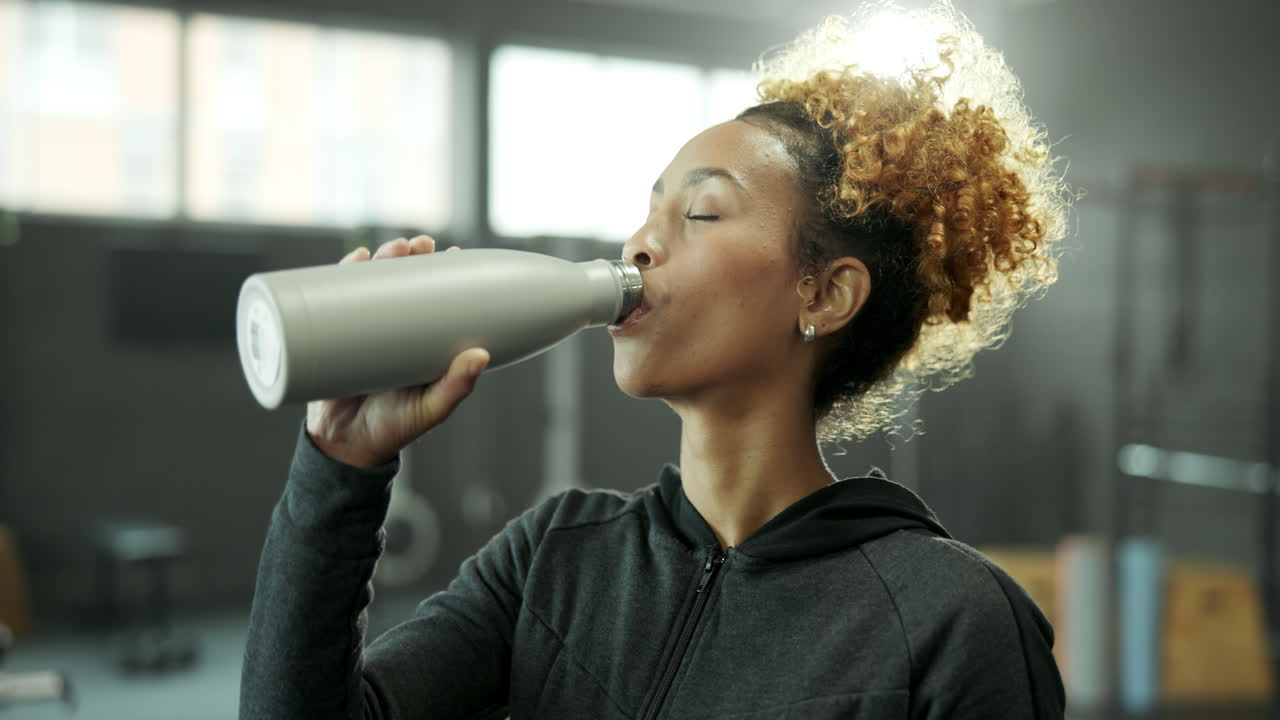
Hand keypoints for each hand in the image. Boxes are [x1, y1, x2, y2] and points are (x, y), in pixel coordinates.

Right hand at [305, 235, 489, 468]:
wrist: (344, 449)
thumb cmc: (393, 430)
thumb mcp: (429, 409)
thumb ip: (455, 387)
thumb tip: (481, 355)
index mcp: (421, 341)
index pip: (433, 296)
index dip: (442, 271)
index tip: (452, 251)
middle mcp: (392, 330)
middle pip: (401, 281)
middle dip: (410, 257)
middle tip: (419, 245)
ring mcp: (361, 330)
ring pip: (370, 284)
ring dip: (379, 259)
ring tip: (389, 249)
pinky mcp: (332, 336)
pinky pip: (333, 300)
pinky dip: (340, 275)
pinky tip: (353, 259)